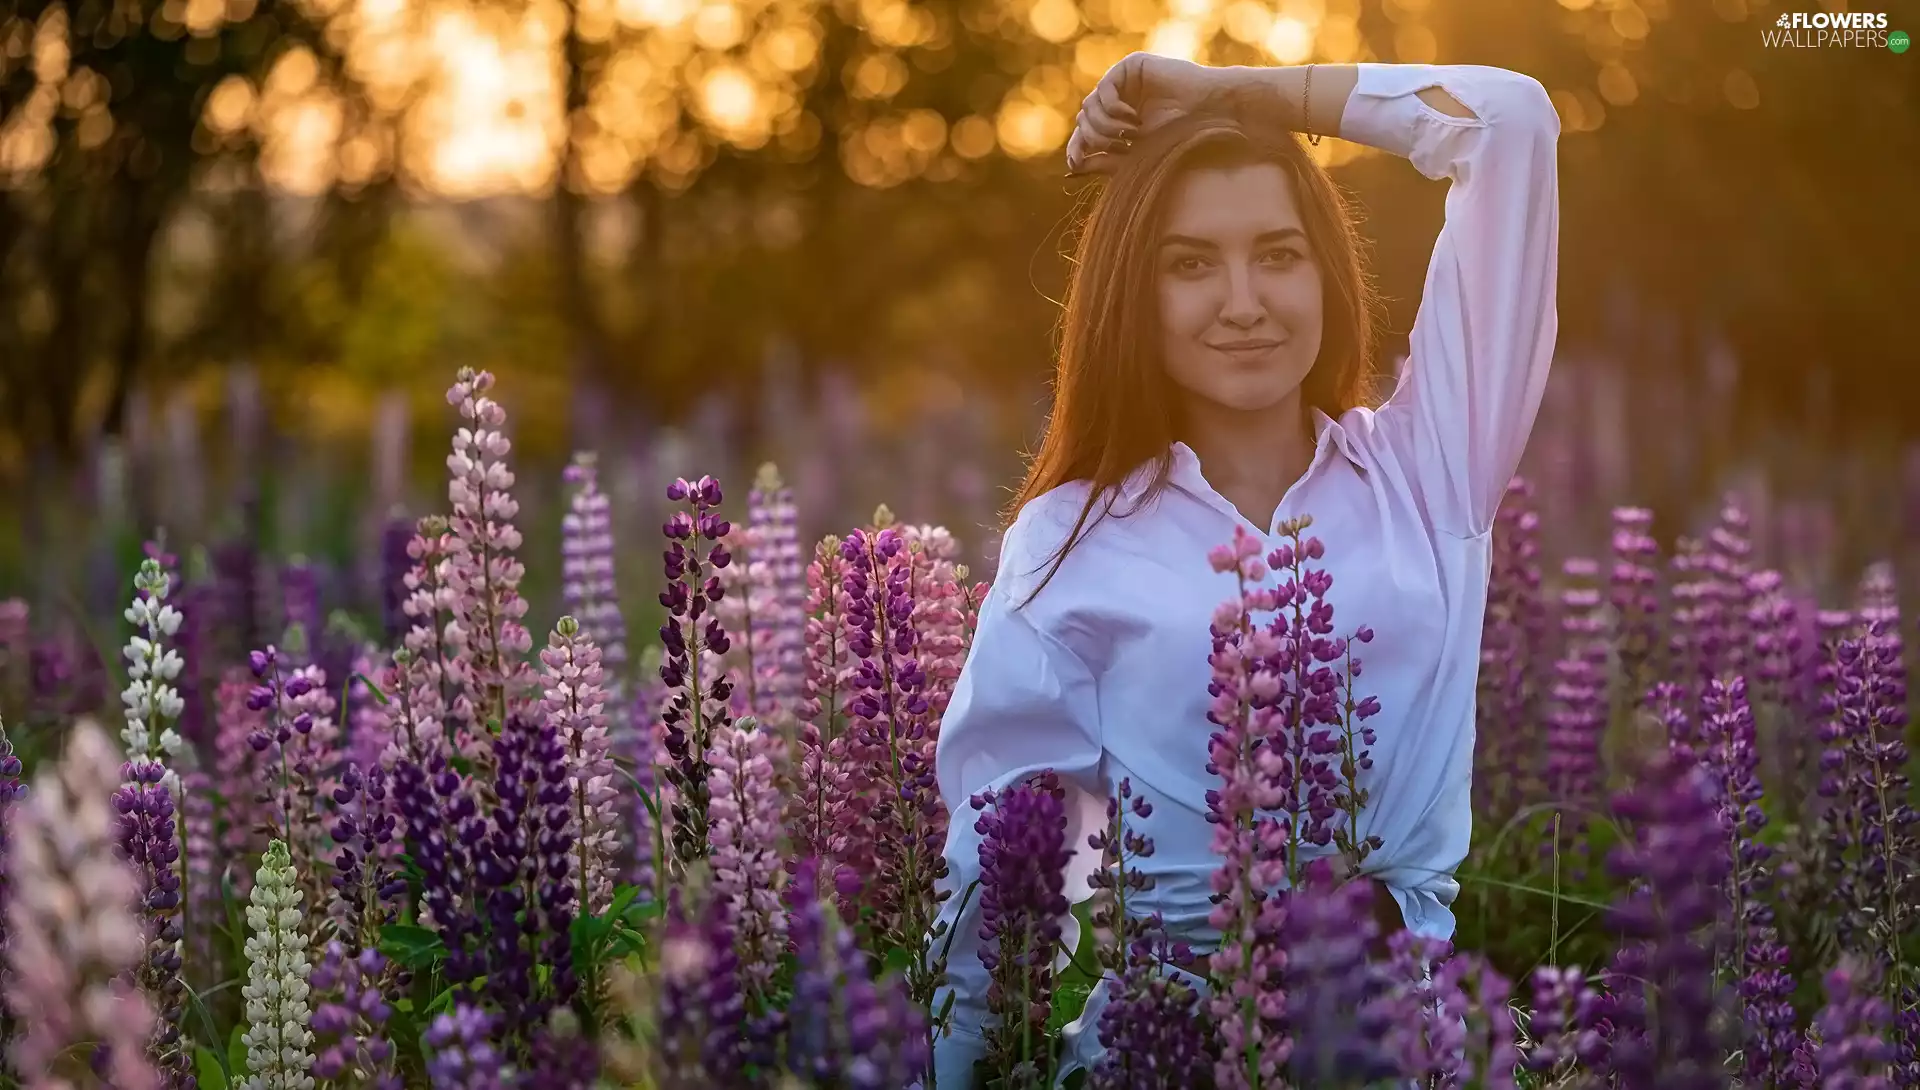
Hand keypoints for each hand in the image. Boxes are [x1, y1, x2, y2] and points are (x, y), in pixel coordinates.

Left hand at [1065, 52, 1225, 174]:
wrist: (1207, 115)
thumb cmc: (1177, 139)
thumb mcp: (1134, 157)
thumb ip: (1104, 161)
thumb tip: (1072, 167)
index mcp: (1118, 121)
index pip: (1086, 133)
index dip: (1076, 147)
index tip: (1074, 164)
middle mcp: (1118, 100)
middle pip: (1084, 120)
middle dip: (1097, 137)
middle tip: (1121, 146)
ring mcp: (1123, 82)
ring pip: (1089, 106)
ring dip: (1106, 126)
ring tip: (1132, 133)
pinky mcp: (1130, 66)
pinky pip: (1104, 89)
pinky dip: (1113, 109)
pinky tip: (1133, 117)